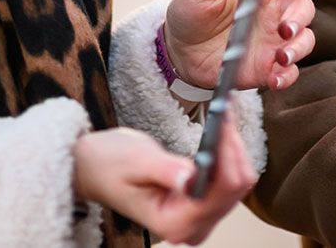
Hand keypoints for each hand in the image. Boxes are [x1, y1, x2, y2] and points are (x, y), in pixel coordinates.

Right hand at [71, 118, 255, 244]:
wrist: (96, 169)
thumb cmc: (108, 166)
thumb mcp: (134, 161)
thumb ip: (164, 171)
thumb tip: (190, 177)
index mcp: (173, 222)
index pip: (220, 191)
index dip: (227, 153)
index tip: (223, 117)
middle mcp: (191, 226)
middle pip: (236, 187)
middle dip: (233, 146)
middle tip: (224, 108)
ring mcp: (199, 217)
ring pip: (239, 181)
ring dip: (233, 146)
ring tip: (222, 114)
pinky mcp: (203, 204)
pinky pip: (230, 178)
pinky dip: (228, 151)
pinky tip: (220, 129)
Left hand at [165, 0, 328, 89]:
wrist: (178, 52)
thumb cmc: (190, 11)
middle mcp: (272, 10)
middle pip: (304, 8)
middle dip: (301, 18)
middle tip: (285, 29)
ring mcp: (272, 39)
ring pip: (304, 39)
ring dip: (298, 49)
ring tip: (280, 57)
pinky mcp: (267, 66)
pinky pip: (289, 72)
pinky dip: (287, 76)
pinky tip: (275, 78)